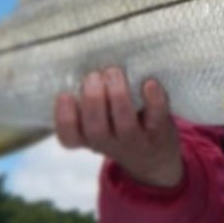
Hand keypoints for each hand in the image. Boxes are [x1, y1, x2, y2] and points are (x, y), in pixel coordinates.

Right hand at [53, 67, 183, 187]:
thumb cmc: (117, 128)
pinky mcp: (159, 130)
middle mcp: (109, 143)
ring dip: (118, 95)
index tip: (64, 94)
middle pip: (96, 129)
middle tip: (93, 76)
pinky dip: (154, 100)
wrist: (155, 157)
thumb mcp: (97, 122)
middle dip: (93, 100)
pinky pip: (157, 117)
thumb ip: (87, 101)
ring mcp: (135, 139)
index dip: (64, 118)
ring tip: (113, 72)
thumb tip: (80, 65)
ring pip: (125, 123)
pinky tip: (149, 83)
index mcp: (87, 138)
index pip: (69, 137)